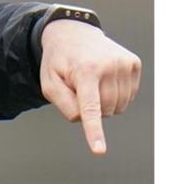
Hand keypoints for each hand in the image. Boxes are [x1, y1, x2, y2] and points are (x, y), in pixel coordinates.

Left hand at [39, 20, 141, 155]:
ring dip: (104, 102)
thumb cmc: (58, 62)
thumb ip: (63, 104)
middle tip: (78, 86)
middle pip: (104, 111)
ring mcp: (125, 64)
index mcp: (85, 70)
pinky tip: (104, 79)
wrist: (73, 32)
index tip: (99, 151)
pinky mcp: (134, 63)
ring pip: (118, 107)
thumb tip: (86, 119)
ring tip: (91, 81)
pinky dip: (115, 95)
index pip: (90, 108)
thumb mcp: (49, 82)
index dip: (94, 131)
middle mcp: (109, 66)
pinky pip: (128, 97)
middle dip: (90, 108)